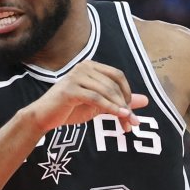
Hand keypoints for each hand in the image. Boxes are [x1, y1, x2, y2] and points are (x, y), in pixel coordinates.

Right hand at [27, 60, 148, 134]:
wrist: (44, 117)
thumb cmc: (70, 109)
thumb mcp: (99, 104)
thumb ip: (119, 100)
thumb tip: (145, 100)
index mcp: (91, 66)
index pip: (117, 76)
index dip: (128, 92)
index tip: (131, 111)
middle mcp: (84, 67)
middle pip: (113, 84)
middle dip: (125, 104)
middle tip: (133, 122)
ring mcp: (76, 76)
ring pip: (107, 91)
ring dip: (120, 108)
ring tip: (128, 123)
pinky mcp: (70, 89)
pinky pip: (96, 98)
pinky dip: (111, 108)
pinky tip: (119, 116)